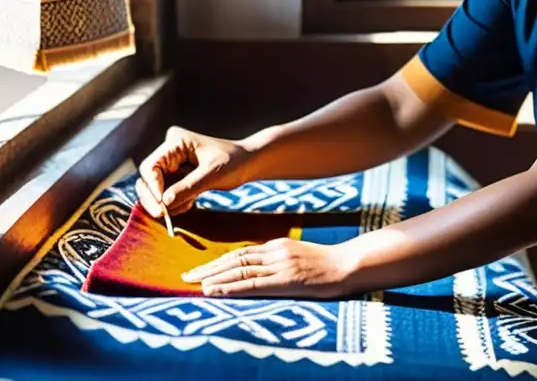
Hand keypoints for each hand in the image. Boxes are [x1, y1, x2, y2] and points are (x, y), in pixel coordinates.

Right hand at [136, 126, 251, 216]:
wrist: (248, 163)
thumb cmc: (234, 162)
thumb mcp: (212, 174)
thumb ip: (188, 187)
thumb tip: (164, 202)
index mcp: (176, 142)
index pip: (151, 167)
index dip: (152, 187)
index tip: (161, 206)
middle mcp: (170, 152)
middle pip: (147, 179)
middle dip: (154, 198)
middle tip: (163, 216)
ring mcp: (173, 165)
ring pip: (155, 190)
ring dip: (168, 203)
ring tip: (189, 205)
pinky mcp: (178, 177)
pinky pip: (167, 194)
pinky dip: (176, 203)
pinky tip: (192, 203)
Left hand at [181, 238, 355, 298]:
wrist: (350, 265)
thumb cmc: (329, 265)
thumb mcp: (302, 257)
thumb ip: (281, 261)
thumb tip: (262, 271)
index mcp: (278, 246)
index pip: (242, 254)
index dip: (219, 262)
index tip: (201, 270)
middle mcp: (276, 252)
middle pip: (235, 259)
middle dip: (209, 269)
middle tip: (186, 277)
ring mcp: (281, 265)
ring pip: (240, 270)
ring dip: (214, 278)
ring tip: (195, 284)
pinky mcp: (287, 280)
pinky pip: (253, 284)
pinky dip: (231, 287)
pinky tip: (215, 290)